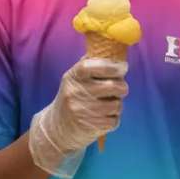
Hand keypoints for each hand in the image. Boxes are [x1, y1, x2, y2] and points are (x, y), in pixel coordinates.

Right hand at [28, 58, 128, 178]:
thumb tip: (114, 52)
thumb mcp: (74, 78)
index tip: (123, 68)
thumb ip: (91, 64)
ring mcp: (82, 111)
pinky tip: (104, 117)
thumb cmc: (72, 96)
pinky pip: (115, 120)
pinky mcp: (89, 127)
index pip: (97, 66)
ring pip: (117, 104)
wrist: (56, 127)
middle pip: (113, 86)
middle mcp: (76, 93)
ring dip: (118, 104)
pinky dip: (114, 119)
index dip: (114, 67)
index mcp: (73, 76)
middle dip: (122, 87)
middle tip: (121, 88)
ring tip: (109, 104)